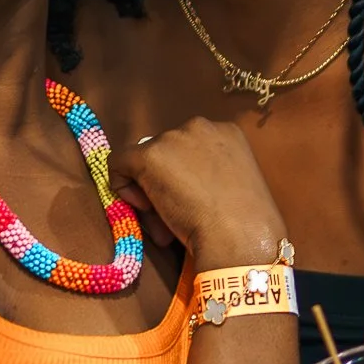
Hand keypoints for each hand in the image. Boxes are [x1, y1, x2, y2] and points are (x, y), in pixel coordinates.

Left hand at [112, 118, 287, 268]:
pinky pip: (118, 162)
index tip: (192, 201)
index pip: (189, 149)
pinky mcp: (149, 155)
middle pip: (166, 153)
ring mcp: (173, 138)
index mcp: (226, 132)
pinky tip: (144, 208)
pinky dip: (123, 186)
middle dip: (166, 183)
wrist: (240, 237)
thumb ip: (208, 175)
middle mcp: (199, 126)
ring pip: (145, 161)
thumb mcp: (232, 186)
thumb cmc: (245, 224)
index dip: (185, 176)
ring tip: (165, 223)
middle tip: (175, 216)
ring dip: (149, 190)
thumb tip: (176, 187)